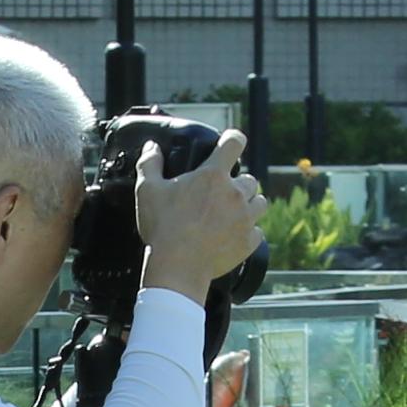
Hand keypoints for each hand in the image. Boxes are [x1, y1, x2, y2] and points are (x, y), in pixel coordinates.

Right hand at [134, 125, 266, 304]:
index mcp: (213, 175)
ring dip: (249, 205)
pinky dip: (247, 232)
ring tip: (232, 213)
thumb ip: (150, 164)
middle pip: (250, 179)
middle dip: (238, 183)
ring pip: (259, 203)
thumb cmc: (163, 227)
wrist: (178, 267)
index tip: (230, 143)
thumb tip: (152, 148)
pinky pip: (257, 232)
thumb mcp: (147, 191)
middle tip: (221, 194)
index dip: (233, 139)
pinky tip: (232, 236)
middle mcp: (235, 193)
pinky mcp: (249, 242)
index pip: (234, 143)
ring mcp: (245, 218)